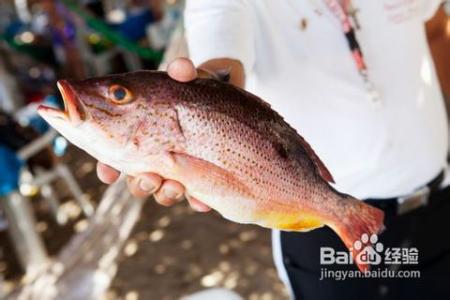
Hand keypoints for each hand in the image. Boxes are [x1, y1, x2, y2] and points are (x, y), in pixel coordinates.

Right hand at [96, 58, 210, 211]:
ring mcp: (178, 170)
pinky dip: (197, 201)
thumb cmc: (194, 88)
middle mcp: (155, 157)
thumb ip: (182, 71)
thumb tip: (181, 67)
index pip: (114, 157)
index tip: (109, 174)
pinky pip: (196, 197)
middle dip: (141, 184)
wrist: (225, 99)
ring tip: (175, 186)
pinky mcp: (202, 178)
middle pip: (138, 181)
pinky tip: (202, 201)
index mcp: (139, 136)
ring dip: (165, 194)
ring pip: (163, 192)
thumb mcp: (188, 77)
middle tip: (150, 176)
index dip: (108, 168)